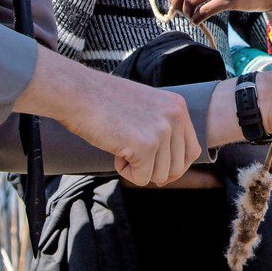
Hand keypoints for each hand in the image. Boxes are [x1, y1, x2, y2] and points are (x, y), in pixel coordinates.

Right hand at [16, 48, 199, 186]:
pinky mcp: (146, 146)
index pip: (192, 150)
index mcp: (178, 106)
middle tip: (132, 157)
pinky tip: (115, 150)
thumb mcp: (146, 108)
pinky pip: (142, 178)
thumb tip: (174, 168)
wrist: (78, 93)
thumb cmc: (104, 102)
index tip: (156, 169)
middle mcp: (176, 116)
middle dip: (154, 170)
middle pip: (177, 167)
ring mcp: (162, 130)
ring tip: (121, 146)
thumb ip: (163, 128)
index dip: (174, 167)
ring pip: (160, 175)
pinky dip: (125, 171)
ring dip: (138, 169)